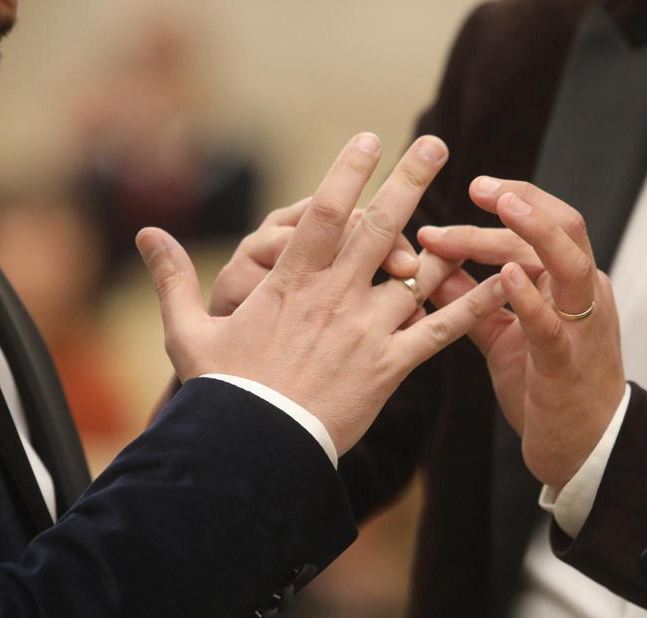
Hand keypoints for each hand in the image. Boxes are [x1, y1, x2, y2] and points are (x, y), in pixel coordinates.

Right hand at [136, 134, 503, 453]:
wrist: (253, 450)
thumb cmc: (221, 394)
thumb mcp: (187, 334)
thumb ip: (172, 279)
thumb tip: (145, 233)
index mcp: (289, 282)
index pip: (323, 213)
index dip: (348, 172)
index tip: (369, 139)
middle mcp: (334, 297)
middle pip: (380, 227)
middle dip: (409, 181)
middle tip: (435, 144)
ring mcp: (367, 331)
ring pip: (417, 275)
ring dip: (447, 243)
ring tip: (472, 214)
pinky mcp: (390, 368)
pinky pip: (439, 331)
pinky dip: (471, 306)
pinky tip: (502, 283)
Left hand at [426, 177, 624, 486]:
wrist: (581, 450)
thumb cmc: (545, 388)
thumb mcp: (504, 334)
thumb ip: (473, 300)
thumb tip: (432, 267)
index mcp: (569, 285)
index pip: (548, 225)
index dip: (514, 200)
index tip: (474, 185)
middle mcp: (584, 296)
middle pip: (561, 229)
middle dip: (521, 202)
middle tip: (475, 186)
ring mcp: (581, 328)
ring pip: (568, 264)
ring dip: (533, 232)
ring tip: (501, 207)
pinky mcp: (566, 364)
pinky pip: (552, 324)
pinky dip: (529, 297)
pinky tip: (504, 277)